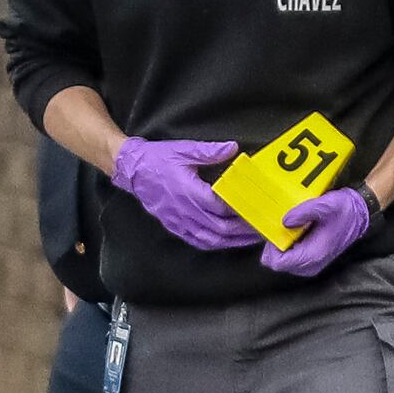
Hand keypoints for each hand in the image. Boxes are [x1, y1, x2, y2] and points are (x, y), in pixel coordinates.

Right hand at [108, 135, 262, 252]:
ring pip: (210, 239)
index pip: (221, 206)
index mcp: (189, 192)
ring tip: (248, 239)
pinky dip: (214, 244)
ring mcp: (179, 222)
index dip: (240, 210)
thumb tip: (232, 148)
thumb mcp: (184, 150)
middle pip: (220, 228)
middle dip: (242, 231)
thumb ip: (210, 151)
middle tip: (260, 229)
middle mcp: (185, 211)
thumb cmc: (158, 159)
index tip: (257, 209)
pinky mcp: (175, 226)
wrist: (133, 171)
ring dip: (231, 241)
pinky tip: (225, 242)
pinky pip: (197, 241)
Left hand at [263, 186, 374, 277]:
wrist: (359, 214)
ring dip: (281, 244)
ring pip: (282, 260)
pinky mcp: (311, 259)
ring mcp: (310, 263)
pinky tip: (295, 229)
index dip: (271, 247)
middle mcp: (310, 264)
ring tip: (291, 226)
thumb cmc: (345, 210)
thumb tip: (284, 221)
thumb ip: (303, 212)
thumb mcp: (325, 205)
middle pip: (277, 262)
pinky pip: (290, 256)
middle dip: (275, 245)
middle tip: (283, 226)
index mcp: (312, 255)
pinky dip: (288, 244)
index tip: (276, 231)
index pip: (278, 262)